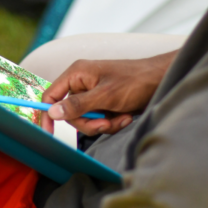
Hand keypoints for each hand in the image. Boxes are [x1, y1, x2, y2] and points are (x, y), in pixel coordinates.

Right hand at [40, 52, 175, 135]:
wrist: (161, 81)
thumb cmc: (135, 80)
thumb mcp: (104, 95)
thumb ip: (77, 105)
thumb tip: (52, 112)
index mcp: (77, 74)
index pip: (51, 94)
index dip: (47, 113)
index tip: (48, 133)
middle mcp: (82, 83)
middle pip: (70, 113)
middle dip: (89, 122)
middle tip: (104, 123)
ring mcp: (94, 94)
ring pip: (87, 120)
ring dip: (104, 124)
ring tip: (121, 117)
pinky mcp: (105, 104)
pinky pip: (100, 121)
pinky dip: (113, 123)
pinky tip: (126, 116)